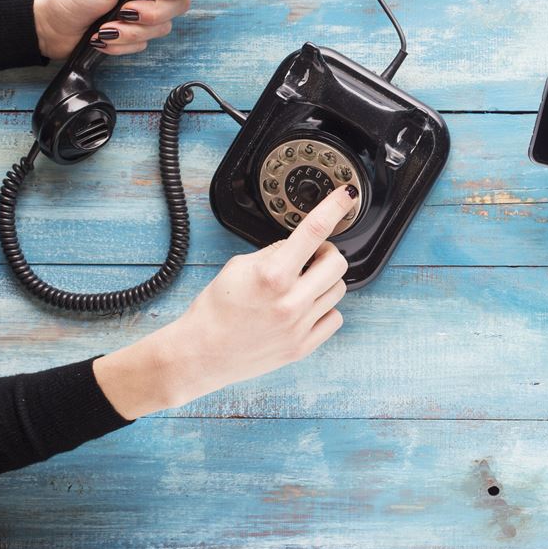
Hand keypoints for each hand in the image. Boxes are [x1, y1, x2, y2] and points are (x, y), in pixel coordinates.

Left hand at [32, 0, 197, 58]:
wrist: (52, 26)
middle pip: (178, 4)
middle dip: (151, 14)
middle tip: (126, 11)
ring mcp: (143, 11)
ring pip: (161, 28)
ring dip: (131, 32)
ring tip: (107, 27)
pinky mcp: (135, 32)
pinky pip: (145, 44)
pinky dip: (122, 44)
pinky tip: (105, 36)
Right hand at [92, 185, 357, 418]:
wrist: (200, 354)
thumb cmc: (215, 309)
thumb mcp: (238, 266)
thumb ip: (275, 253)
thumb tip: (300, 245)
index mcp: (272, 275)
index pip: (314, 231)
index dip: (335, 207)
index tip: (347, 195)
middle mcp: (290, 301)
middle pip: (337, 262)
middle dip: (326, 253)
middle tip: (311, 257)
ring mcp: (299, 326)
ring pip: (338, 289)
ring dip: (324, 281)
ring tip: (302, 285)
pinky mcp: (303, 347)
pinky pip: (334, 317)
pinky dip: (323, 308)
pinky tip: (304, 308)